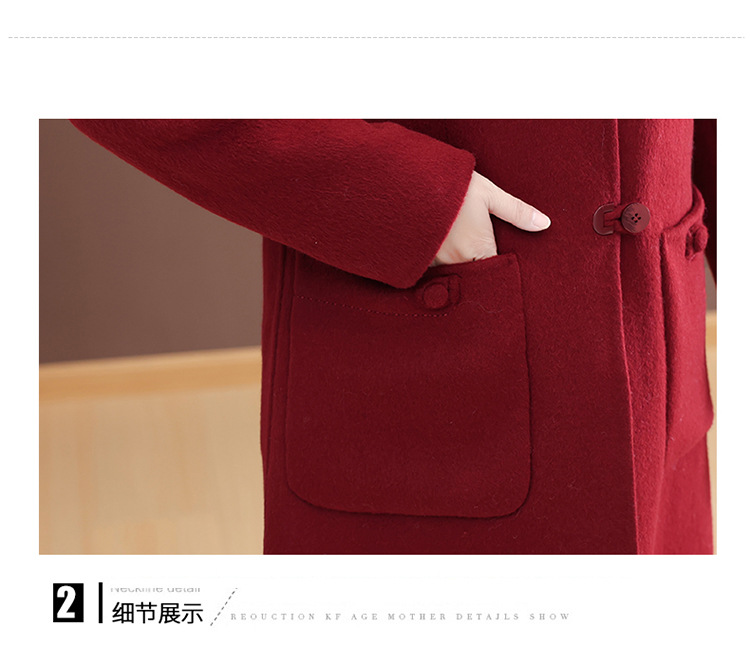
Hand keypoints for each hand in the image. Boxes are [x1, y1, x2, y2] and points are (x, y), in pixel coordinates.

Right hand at [431, 171, 550, 265]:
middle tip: (481, 255)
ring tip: (462, 250)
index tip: (504, 263)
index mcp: (477, 250)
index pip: (495, 273)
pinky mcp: (419, 259)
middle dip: (480, 271)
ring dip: (460, 266)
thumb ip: (517, 211)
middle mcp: (455, 263)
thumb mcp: (489, 194)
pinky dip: (441, 263)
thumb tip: (544, 224)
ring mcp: (435, 263)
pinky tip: (444, 250)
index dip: (501, 272)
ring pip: (454, 273)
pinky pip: (434, 269)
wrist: (410, 180)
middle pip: (475, 276)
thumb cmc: (452, 186)